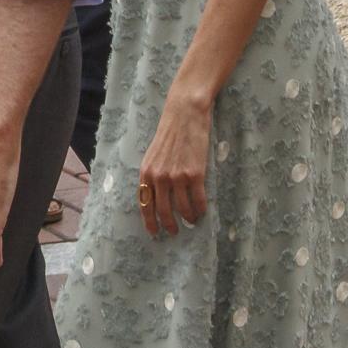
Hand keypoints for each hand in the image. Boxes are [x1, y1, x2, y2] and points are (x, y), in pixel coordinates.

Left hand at [136, 92, 211, 237]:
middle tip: (175, 232)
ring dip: (188, 218)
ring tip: (192, 221)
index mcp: (146, 172)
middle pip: (163, 210)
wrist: (184, 114)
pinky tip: (202, 212)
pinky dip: (201, 209)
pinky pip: (198, 200)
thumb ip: (153, 174)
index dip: (150, 221)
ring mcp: (177, 176)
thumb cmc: (170, 133)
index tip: (155, 232)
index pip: (145, 203)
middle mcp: (159, 177)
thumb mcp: (153, 154)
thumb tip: (156, 197)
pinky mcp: (195, 174)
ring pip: (182, 208)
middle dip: (169, 225)